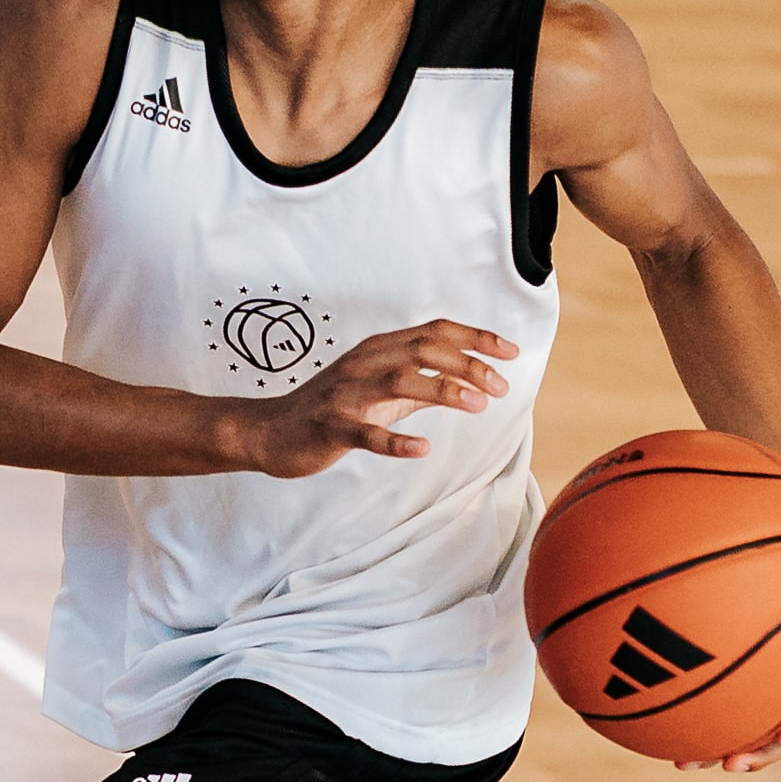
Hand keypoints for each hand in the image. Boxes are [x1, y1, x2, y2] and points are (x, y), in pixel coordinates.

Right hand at [238, 318, 518, 475]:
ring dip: (444, 390)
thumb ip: (421, 380)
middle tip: (500, 387)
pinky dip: (396, 441)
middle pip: (424, 349)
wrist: (270, 431)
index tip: (510, 352)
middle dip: (468, 364)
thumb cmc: (331, 408)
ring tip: (478, 406)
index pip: (435, 332)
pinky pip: (366, 434)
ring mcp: (346, 394)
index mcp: (379, 349)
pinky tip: (421, 449)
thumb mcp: (380, 388)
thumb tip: (470, 378)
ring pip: (400, 381)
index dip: (476, 338)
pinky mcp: (331, 427)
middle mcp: (365, 363)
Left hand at [678, 556, 780, 774]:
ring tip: (685, 763)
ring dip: (715, 755)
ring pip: (744, 739)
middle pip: (780, 743)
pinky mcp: (737, 699)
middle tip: (732, 764)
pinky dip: (693, 731)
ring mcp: (766, 704)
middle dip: (758, 756)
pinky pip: (718, 720)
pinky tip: (661, 737)